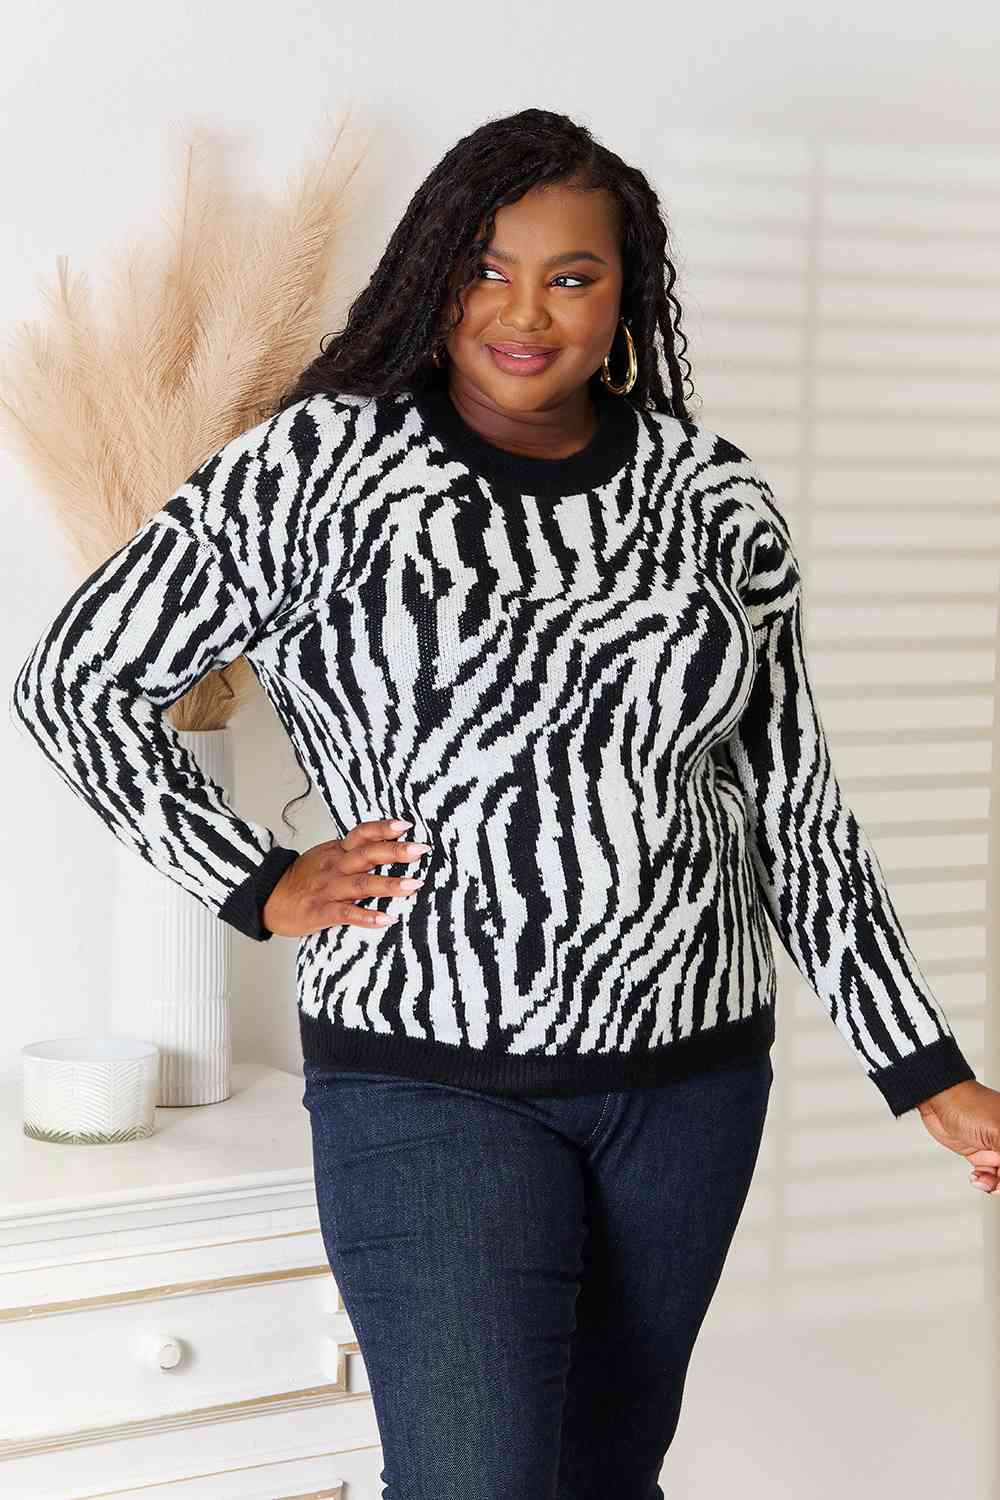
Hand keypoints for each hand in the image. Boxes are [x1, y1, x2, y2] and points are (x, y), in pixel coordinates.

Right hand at [262, 817, 429, 937]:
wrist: (266, 897)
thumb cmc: (302, 878)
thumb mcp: (326, 857)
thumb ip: (352, 852)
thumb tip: (386, 845)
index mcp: (337, 851)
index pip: (362, 834)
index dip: (383, 828)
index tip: (407, 825)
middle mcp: (335, 867)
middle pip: (368, 854)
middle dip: (396, 851)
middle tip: (421, 850)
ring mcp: (329, 889)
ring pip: (362, 884)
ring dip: (390, 884)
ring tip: (414, 885)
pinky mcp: (321, 911)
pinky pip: (347, 913)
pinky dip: (367, 916)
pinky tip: (386, 919)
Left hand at [916, 1080, 999, 1193]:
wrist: (938, 1101)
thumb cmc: (967, 1105)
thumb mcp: (997, 1131)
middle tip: (996, 1183)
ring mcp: (995, 1148)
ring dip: (995, 1184)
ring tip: (983, 1181)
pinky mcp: (981, 1154)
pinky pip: (990, 1176)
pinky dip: (985, 1181)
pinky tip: (977, 1178)